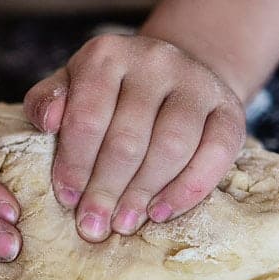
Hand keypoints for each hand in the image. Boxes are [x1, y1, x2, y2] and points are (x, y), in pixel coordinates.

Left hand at [24, 34, 245, 241]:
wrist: (174, 78)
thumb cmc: (111, 93)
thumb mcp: (71, 87)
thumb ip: (47, 101)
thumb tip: (48, 123)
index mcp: (107, 54)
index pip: (87, 117)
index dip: (74, 164)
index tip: (68, 199)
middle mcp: (155, 59)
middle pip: (128, 138)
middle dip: (106, 189)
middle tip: (93, 225)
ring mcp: (197, 82)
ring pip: (171, 147)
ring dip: (143, 193)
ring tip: (123, 223)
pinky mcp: (230, 108)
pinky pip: (216, 153)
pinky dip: (188, 189)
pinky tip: (161, 212)